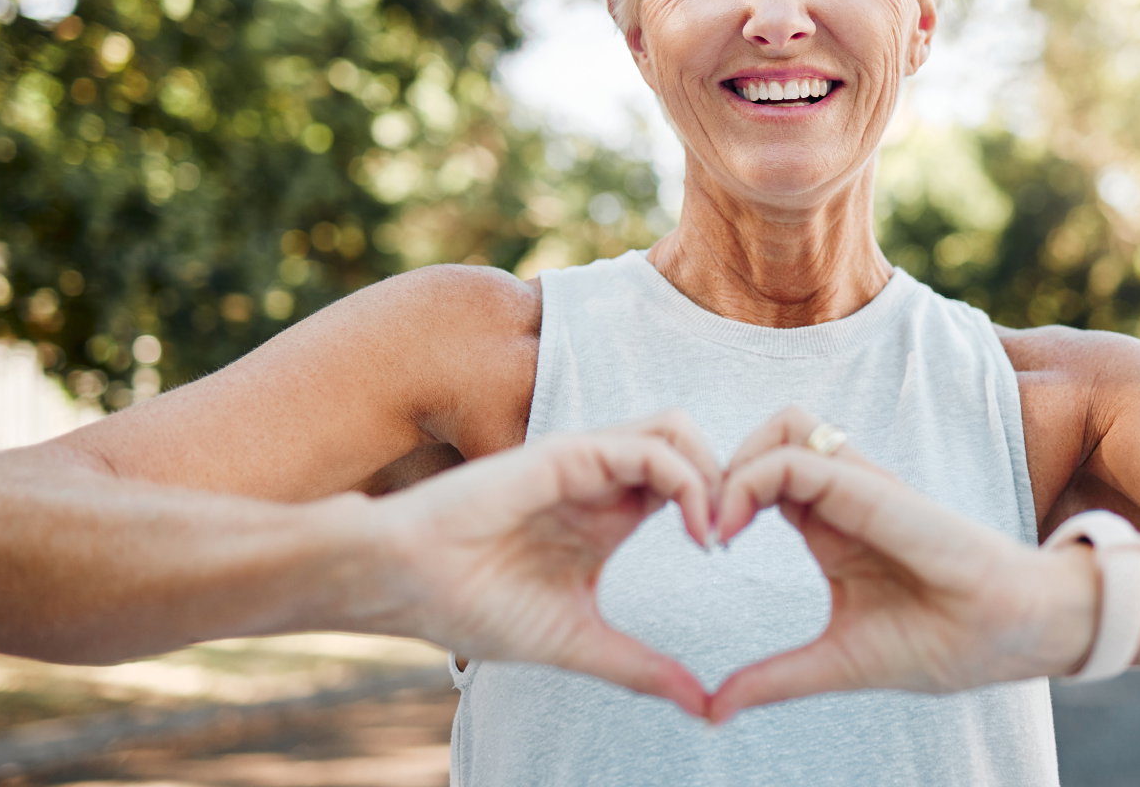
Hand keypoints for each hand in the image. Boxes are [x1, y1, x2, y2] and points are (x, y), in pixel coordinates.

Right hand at [365, 411, 719, 717]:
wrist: (406, 585)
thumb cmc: (474, 607)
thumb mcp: (579, 642)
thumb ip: (642, 667)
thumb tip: (703, 707)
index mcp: (609, 516)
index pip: (687, 486)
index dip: (722, 510)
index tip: (730, 560)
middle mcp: (603, 481)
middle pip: (693, 447)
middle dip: (731, 482)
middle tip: (734, 538)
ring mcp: (587, 463)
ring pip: (677, 431)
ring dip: (713, 473)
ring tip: (715, 532)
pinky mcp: (569, 454)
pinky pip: (648, 447)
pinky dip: (686, 479)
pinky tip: (693, 528)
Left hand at [707, 407, 1098, 724]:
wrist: (1015, 635)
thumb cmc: (943, 642)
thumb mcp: (836, 662)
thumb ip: (774, 678)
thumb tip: (712, 710)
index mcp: (830, 527)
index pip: (762, 478)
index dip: (722, 499)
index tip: (703, 547)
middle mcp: (842, 496)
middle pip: (766, 438)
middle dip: (719, 469)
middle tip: (700, 528)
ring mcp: (860, 487)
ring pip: (782, 426)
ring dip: (736, 462)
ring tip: (716, 523)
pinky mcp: (873, 490)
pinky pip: (800, 457)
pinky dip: (753, 478)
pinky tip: (733, 527)